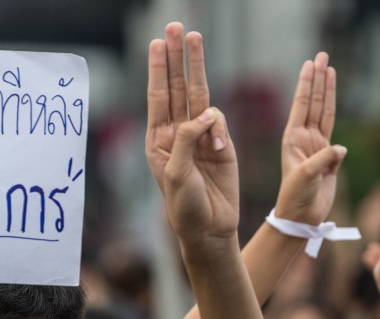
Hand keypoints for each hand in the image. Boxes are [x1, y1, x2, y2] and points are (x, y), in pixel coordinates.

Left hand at [146, 23, 237, 248]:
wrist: (210, 229)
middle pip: (177, 87)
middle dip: (176, 57)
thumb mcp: (177, 173)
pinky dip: (217, 127)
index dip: (158, 69)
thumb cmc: (185, 206)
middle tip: (175, 27)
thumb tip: (203, 113)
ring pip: (199, 94)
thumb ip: (186, 140)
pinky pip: (219, 122)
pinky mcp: (222, 144)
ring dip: (196, 66)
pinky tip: (216, 147)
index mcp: (158, 141)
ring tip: (193, 37)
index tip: (157, 43)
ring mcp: (200, 137)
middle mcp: (178, 134)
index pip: (158, 97)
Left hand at [274, 53, 346, 225]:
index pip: (302, 105)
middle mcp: (304, 139)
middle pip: (314, 102)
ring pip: (325, 113)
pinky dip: (335, 116)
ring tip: (329, 69)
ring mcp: (317, 147)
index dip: (307, 83)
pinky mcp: (329, 158)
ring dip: (328, 91)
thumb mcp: (306, 176)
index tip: (311, 63)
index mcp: (293, 139)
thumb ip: (324, 159)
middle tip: (322, 55)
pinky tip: (334, 100)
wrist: (301, 217)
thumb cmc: (296, 197)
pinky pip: (335, 131)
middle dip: (318, 79)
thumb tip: (342, 148)